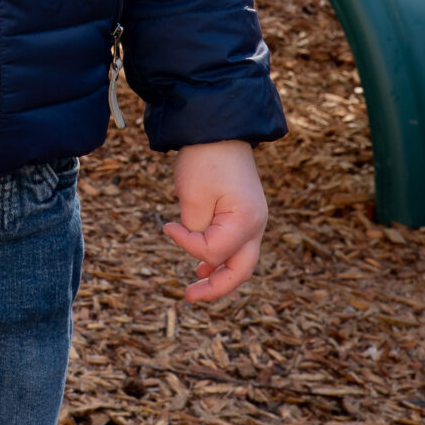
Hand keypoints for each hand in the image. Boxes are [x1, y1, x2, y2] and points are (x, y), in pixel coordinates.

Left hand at [164, 142, 266, 302]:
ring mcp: (254, 220)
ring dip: (219, 275)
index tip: (168, 225)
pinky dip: (221, 258)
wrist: (218, 127)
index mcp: (246, 221)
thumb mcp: (193, 197)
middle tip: (188, 297)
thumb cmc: (205, 160)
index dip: (187, 245)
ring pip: (241, 261)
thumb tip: (199, 252)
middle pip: (241, 270)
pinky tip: (203, 267)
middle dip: (215, 288)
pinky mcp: (245, 214)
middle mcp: (256, 225)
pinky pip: (236, 245)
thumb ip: (195, 230)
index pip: (213, 252)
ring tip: (195, 287)